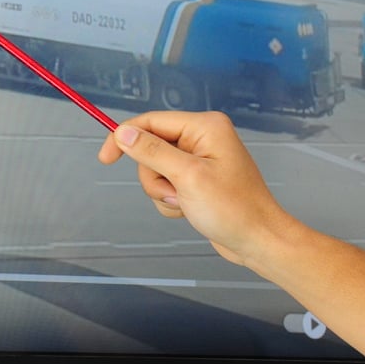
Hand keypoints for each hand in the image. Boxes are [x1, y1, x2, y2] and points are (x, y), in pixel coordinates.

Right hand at [96, 110, 298, 266]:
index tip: (106, 158)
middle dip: (155, 176)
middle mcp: (202, 138)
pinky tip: (189, 209)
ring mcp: (199, 159)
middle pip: (150, 148)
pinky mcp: (197, 178)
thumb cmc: (235, 209)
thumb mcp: (187, 177)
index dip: (124, 138)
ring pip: (155, 169)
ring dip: (162, 191)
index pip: (150, 122)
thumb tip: (123, 132)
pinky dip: (170, 200)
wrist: (258, 241)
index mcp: (204, 126)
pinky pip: (166, 184)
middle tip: (174, 192)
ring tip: (185, 203)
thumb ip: (152, 151)